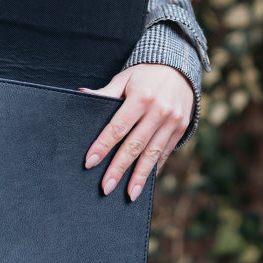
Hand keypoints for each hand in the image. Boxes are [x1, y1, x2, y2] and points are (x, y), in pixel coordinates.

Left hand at [79, 63, 193, 200]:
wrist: (180, 68)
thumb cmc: (146, 74)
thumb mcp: (125, 78)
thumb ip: (106, 92)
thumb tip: (82, 95)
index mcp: (141, 97)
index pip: (118, 126)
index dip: (103, 145)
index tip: (90, 162)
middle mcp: (159, 111)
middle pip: (134, 144)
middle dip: (119, 168)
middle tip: (105, 187)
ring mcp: (172, 121)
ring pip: (152, 153)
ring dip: (139, 176)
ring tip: (128, 194)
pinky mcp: (181, 128)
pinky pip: (165, 151)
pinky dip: (155, 167)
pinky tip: (144, 181)